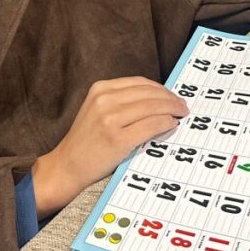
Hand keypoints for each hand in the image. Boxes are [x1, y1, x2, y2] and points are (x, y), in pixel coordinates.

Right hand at [31, 77, 186, 217]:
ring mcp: (111, 119)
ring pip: (153, 107)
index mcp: (100, 89)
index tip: (172, 96)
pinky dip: (166, 123)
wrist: (66, 167)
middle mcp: (104, 100)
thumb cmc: (86, 142)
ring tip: (180, 115)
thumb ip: (121, 101)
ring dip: (172, 110)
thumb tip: (158, 99)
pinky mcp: (118, 139)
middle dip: (171, 99)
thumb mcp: (97, 110)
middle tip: (183, 107)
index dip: (161, 89)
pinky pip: (151, 125)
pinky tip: (172, 125)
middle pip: (149, 93)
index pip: (140, 83)